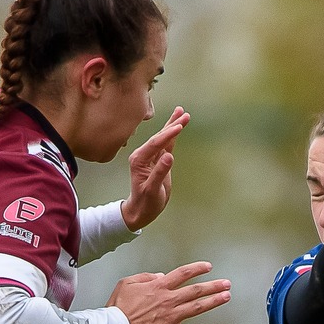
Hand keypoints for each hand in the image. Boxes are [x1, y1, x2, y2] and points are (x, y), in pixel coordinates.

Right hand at [108, 262, 230, 323]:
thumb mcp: (127, 283)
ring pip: (197, 308)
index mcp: (159, 287)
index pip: (183, 274)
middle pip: (196, 290)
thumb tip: (160, 276)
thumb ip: (145, 277)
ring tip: (226, 297)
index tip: (208, 267)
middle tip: (227, 283)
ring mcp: (171, 317)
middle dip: (213, 286)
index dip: (197, 269)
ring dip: (214, 302)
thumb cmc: (119, 306)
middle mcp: (168, 300)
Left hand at [121, 108, 188, 230]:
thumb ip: (159, 172)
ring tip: (182, 112)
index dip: (168, 134)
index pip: (155, 143)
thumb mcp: (152, 190)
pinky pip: (166, 145)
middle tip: (184, 113)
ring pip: (163, 138)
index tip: (180, 126)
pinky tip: (178, 126)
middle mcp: (143, 155)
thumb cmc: (145, 202)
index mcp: (139, 159)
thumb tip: (169, 156)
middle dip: (172, 124)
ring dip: (173, 125)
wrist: (141, 210)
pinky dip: (172, 135)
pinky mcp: (157, 160)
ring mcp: (150, 156)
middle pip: (159, 136)